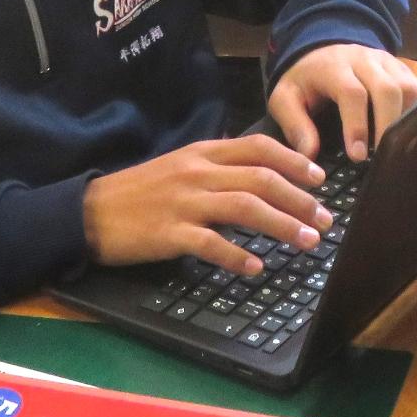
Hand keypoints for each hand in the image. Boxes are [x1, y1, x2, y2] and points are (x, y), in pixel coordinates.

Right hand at [81, 135, 328, 275]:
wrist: (90, 211)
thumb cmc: (140, 191)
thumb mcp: (180, 166)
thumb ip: (216, 167)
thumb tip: (260, 175)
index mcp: (202, 153)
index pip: (258, 147)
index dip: (293, 162)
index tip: (320, 179)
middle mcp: (198, 172)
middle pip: (260, 178)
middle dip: (299, 199)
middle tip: (325, 220)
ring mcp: (183, 201)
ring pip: (244, 207)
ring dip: (282, 225)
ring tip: (307, 242)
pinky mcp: (168, 232)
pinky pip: (210, 243)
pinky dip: (237, 256)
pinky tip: (256, 268)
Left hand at [269, 44, 416, 162]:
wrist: (322, 48)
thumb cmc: (305, 80)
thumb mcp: (286, 98)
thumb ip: (294, 125)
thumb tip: (309, 155)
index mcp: (334, 67)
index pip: (352, 93)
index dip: (357, 125)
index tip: (358, 156)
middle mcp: (365, 60)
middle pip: (387, 89)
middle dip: (388, 126)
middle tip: (383, 159)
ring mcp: (388, 63)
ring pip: (409, 88)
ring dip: (407, 120)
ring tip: (397, 150)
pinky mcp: (403, 69)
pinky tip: (411, 135)